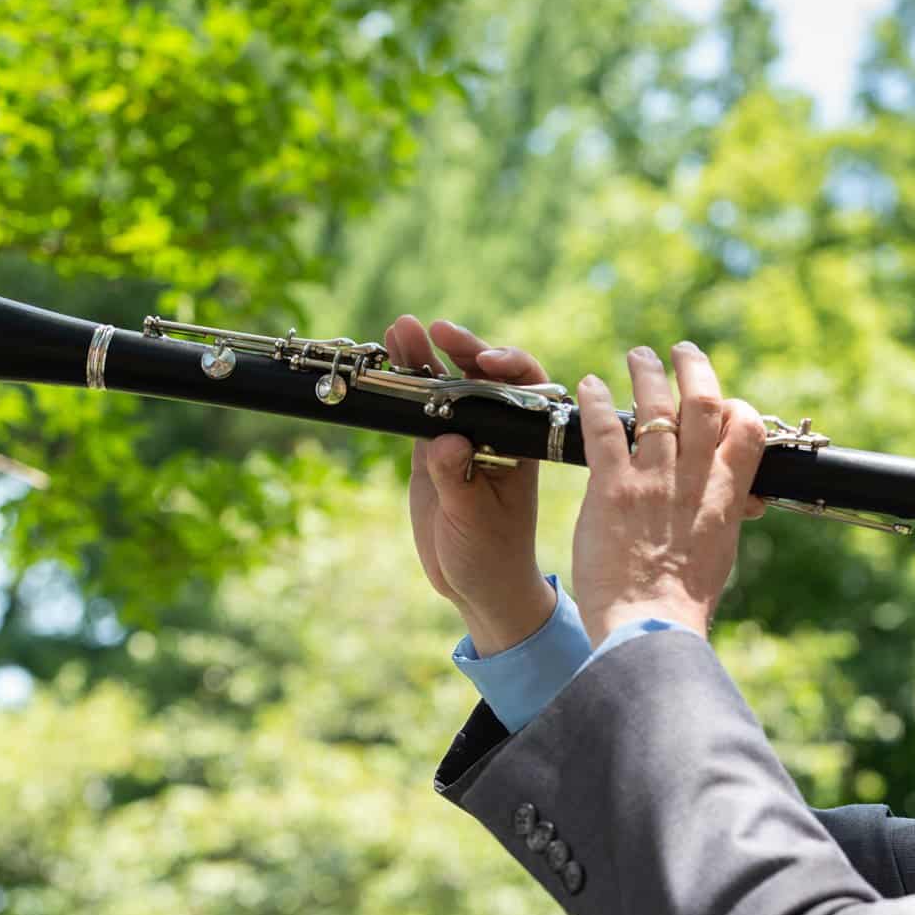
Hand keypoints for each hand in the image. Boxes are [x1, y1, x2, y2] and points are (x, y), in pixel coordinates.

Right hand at [394, 315, 556, 655]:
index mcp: (521, 443)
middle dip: (462, 347)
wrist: (475, 584)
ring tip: (399, 330)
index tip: (486, 361)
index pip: (527, 388)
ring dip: (425, 354)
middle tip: (437, 330)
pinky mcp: (431, 446)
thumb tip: (445, 442)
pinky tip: (387, 358)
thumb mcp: (474, 521)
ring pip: (446, 383)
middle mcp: (495, 430)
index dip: (510, 365)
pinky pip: (418, 406)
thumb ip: (458, 480)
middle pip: (483, 374)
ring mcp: (461, 435)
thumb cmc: (490, 555)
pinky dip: (403, 382)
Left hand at [571, 341, 768, 645]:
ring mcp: (652, 481)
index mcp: (726, 497)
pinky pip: (604, 430)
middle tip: (680, 351)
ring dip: (644, 373)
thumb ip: (725, 518)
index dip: (735, 407)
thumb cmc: (684, 604)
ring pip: (653, 405)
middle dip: (693, 368)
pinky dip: (597, 402)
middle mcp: (692, 480)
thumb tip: (741, 504)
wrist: (650, 629)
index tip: (720, 402)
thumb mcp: (719, 555)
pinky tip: (590, 386)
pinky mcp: (611, 490)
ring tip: (637, 356)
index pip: (747, 429)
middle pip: (702, 403)